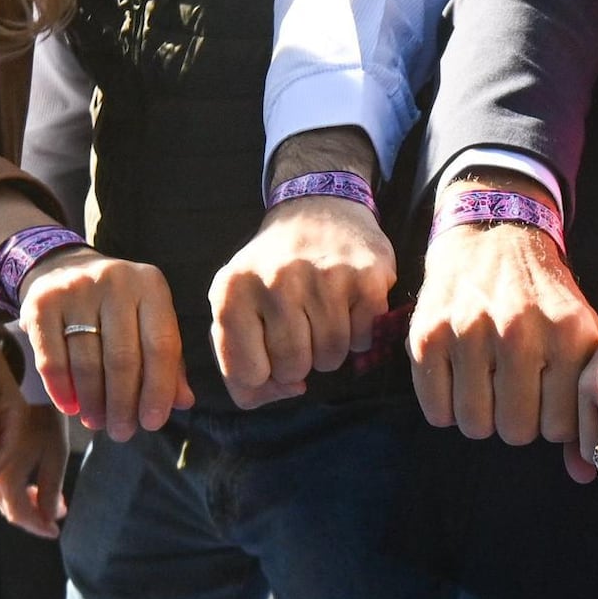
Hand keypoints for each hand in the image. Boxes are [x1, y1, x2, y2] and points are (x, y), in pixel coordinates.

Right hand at [0, 358, 75, 535]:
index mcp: (4, 471)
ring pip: (1, 494)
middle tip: (55, 520)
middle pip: (8, 507)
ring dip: (24, 502)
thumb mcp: (44, 438)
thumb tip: (48, 515)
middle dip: (32, 517)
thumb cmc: (18, 396)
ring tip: (51, 505)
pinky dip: (15, 485)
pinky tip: (30, 482)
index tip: (56, 532)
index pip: (18, 514)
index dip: (38, 526)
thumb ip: (44, 478)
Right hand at [15, 248, 187, 434]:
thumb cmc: (116, 305)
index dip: (158, 389)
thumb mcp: (148, 320)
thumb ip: (168, 359)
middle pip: (122, 357)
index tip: (152, 423)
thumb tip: (183, 401)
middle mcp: (115, 281)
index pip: (161, 345)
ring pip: (87, 361)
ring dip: (93, 401)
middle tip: (122, 432)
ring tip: (97, 422)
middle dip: (123, 403)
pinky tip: (70, 407)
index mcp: (151, 285)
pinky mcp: (41, 303)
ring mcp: (75, 289)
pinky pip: (52, 359)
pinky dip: (61, 390)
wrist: (63, 267)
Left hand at [209, 192, 397, 408]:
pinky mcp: (365, 277)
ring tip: (324, 314)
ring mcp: (323, 277)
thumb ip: (240, 360)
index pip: (247, 375)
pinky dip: (359, 333)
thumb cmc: (273, 269)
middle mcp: (275, 281)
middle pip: (293, 368)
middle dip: (300, 361)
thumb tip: (287, 391)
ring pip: (331, 358)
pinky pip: (364, 340)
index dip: (264, 377)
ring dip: (330, 349)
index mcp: (232, 291)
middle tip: (301, 328)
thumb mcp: (235, 302)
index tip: (270, 355)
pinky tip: (349, 305)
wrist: (318, 207)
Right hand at [410, 210, 597, 448]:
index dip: (554, 421)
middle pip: (517, 432)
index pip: (561, 428)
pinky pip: (437, 412)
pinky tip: (461, 379)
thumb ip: (588, 406)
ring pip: (476, 426)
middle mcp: (519, 331)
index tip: (548, 399)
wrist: (496, 236)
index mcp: (567, 334)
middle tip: (516, 394)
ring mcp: (470, 331)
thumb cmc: (547, 300)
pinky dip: (448, 407)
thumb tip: (589, 476)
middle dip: (518, 422)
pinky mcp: (428, 334)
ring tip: (490, 387)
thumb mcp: (582, 339)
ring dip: (482, 417)